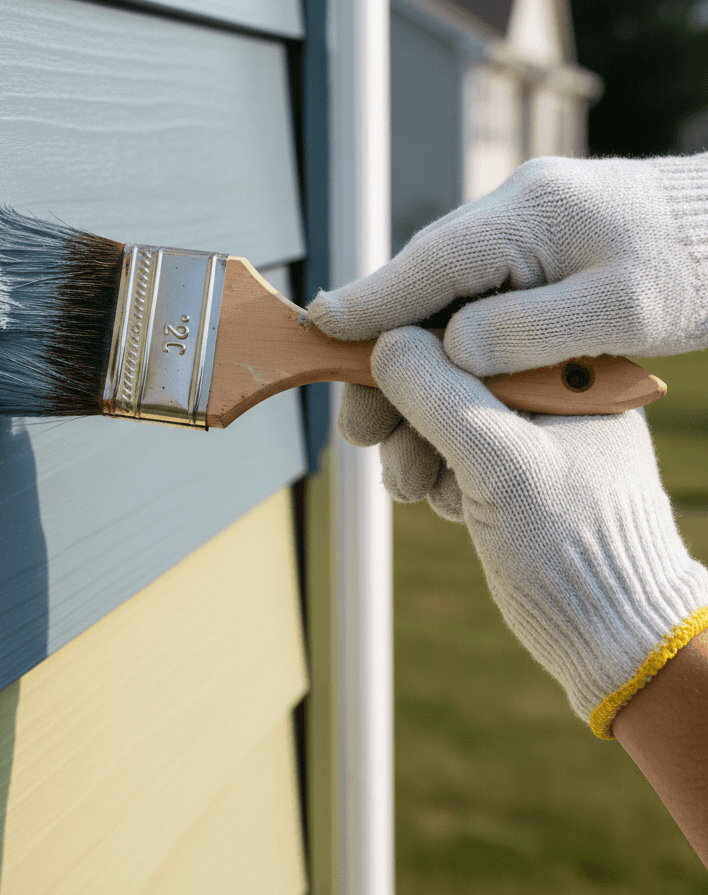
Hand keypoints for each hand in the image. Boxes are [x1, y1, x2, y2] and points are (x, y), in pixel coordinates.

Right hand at [307, 153, 707, 516]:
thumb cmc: (698, 264)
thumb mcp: (621, 307)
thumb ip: (528, 328)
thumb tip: (450, 348)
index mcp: (530, 214)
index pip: (429, 261)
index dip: (370, 300)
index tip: (320, 329)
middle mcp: (515, 216)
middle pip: (425, 284)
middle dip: (384, 347)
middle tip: (359, 410)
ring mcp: (524, 234)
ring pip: (446, 298)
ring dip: (415, 353)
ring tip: (391, 412)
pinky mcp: (537, 257)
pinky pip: (477, 302)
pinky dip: (453, 346)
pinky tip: (443, 383)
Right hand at [368, 326, 707, 733]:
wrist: (608, 635)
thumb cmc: (577, 551)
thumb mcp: (502, 465)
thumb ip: (440, 397)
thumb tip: (384, 343)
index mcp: (567, 367)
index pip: (471, 322)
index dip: (402, 332)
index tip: (348, 350)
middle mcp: (547, 386)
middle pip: (443, 363)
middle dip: (398, 402)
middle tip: (362, 433)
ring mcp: (527, 425)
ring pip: (435, 407)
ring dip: (409, 446)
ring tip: (417, 486)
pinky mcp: (508, 464)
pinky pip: (444, 445)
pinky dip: (429, 470)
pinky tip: (446, 501)